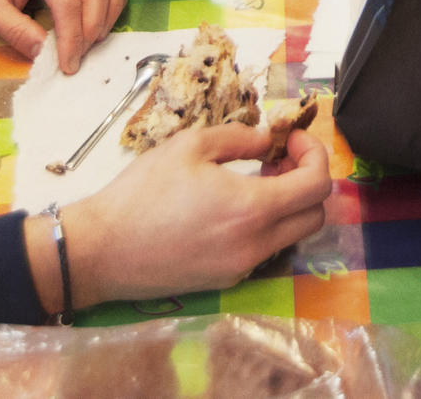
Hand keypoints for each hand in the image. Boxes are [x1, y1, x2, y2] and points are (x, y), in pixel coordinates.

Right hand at [58, 123, 333, 305]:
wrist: (102, 250)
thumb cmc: (142, 192)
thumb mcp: (190, 145)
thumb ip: (239, 137)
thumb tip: (266, 139)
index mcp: (253, 208)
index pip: (317, 186)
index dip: (314, 155)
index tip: (289, 141)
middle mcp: (256, 245)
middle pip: (315, 216)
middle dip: (306, 181)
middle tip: (276, 161)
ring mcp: (242, 269)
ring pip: (291, 236)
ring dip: (287, 206)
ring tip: (254, 181)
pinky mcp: (226, 282)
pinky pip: (263, 252)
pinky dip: (263, 226)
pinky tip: (230, 209)